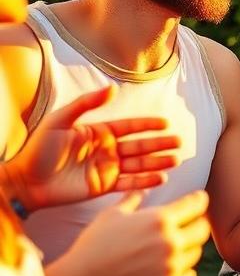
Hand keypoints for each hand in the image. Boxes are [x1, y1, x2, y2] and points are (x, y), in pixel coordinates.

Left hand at [2, 87, 180, 212]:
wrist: (25, 181)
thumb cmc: (38, 149)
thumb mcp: (60, 120)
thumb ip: (86, 103)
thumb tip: (113, 88)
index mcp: (99, 132)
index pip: (130, 126)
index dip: (148, 125)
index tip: (166, 123)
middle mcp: (107, 150)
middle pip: (139, 145)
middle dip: (159, 144)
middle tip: (179, 142)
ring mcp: (106, 169)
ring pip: (138, 164)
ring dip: (157, 162)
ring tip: (175, 160)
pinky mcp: (103, 187)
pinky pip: (128, 184)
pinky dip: (144, 182)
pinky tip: (160, 178)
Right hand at [60, 189, 210, 275]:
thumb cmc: (94, 245)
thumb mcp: (112, 215)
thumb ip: (133, 199)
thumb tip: (143, 187)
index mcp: (160, 219)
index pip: (197, 204)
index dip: (199, 200)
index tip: (198, 201)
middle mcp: (171, 242)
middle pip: (203, 229)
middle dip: (197, 224)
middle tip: (188, 226)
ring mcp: (171, 266)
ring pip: (196, 253)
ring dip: (188, 249)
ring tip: (172, 249)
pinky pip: (190, 275)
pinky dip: (183, 271)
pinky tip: (168, 267)